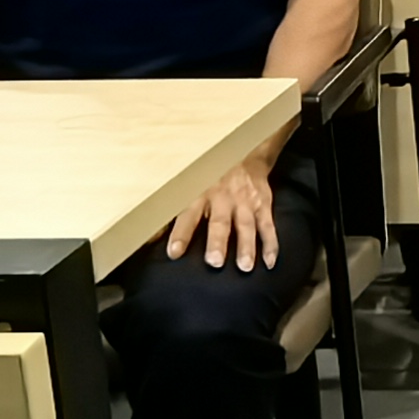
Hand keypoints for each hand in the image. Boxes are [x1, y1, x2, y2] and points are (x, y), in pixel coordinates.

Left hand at [162, 156, 281, 271]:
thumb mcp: (187, 187)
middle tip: (215, 262)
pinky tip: (269, 262)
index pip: (188, 216)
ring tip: (245, 266)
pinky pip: (268, 226)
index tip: (174, 252)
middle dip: (218, 242)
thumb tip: (147, 238)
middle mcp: (223, 198)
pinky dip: (270, 245)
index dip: (180, 234)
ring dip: (246, 246)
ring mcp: (245, 202)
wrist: (243, 151)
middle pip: (220, 222)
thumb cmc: (208, 176)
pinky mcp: (263, 205)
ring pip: (246, 225)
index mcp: (199, 194)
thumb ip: (168, 214)